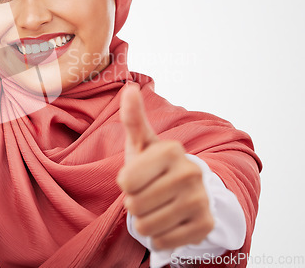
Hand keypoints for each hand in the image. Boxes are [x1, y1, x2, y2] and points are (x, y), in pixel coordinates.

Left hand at [117, 83, 213, 249]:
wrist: (188, 190)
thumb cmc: (155, 164)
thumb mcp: (142, 142)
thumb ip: (133, 118)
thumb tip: (129, 88)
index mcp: (171, 150)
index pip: (125, 182)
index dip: (126, 183)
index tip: (139, 177)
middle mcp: (190, 173)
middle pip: (134, 205)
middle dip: (134, 203)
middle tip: (147, 194)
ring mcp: (201, 200)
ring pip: (146, 226)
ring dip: (144, 222)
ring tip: (156, 208)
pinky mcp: (205, 225)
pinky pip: (163, 242)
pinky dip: (159, 237)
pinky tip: (168, 223)